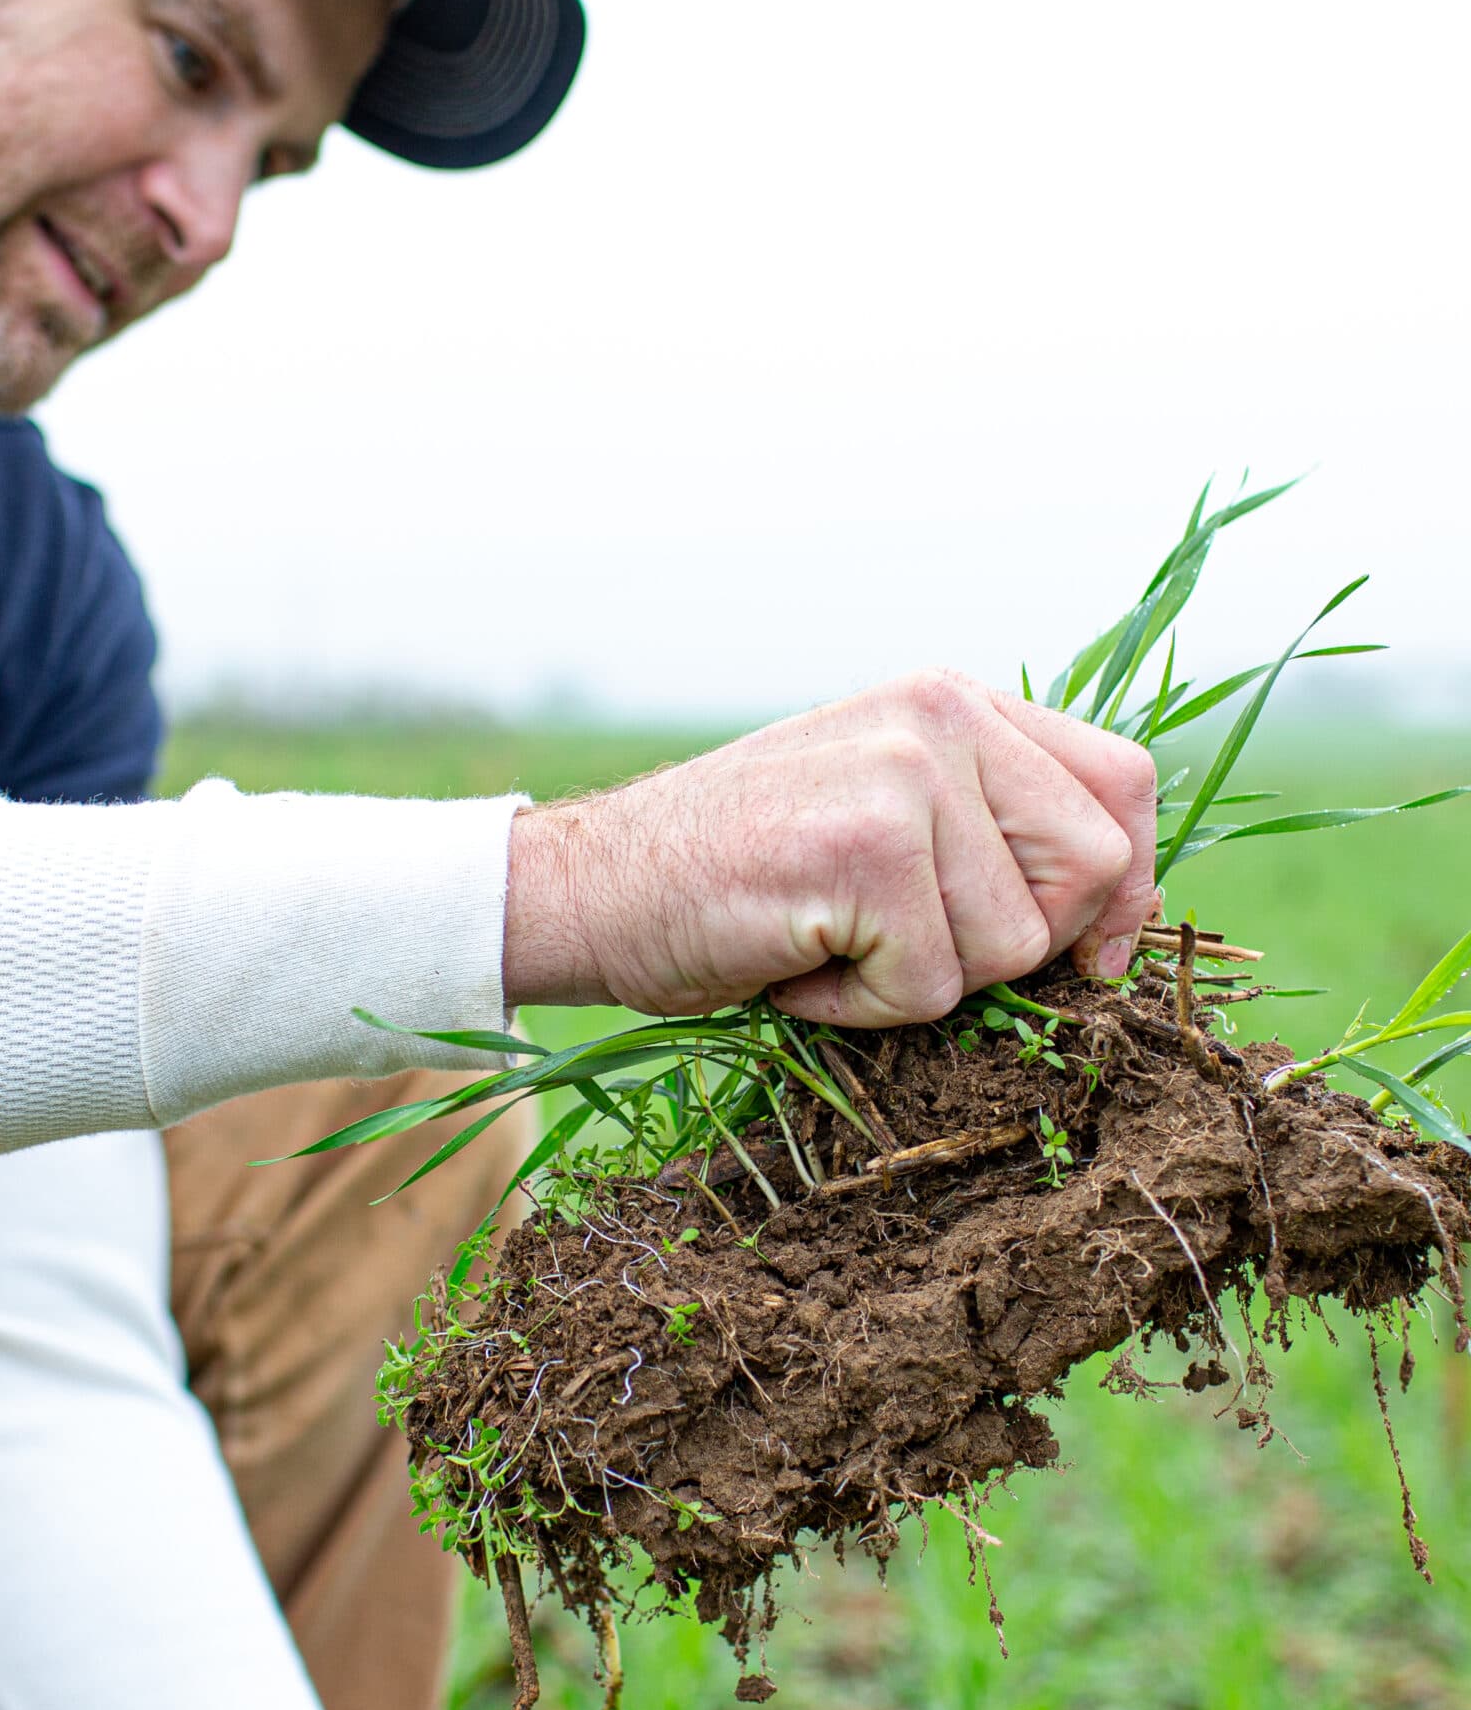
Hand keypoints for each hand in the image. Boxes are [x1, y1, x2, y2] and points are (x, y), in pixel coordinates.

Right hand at [501, 668, 1156, 1026]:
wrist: (583, 889)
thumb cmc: (727, 876)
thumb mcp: (876, 811)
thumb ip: (984, 824)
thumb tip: (1115, 916)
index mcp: (953, 700)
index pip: (1122, 784)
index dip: (1127, 888)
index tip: (1089, 956)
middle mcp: (941, 716)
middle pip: (1092, 870)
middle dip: (1019, 949)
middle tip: (908, 949)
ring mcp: (906, 776)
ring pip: (1013, 948)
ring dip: (921, 984)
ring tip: (828, 944)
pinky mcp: (867, 851)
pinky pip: (931, 989)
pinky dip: (859, 1009)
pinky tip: (793, 964)